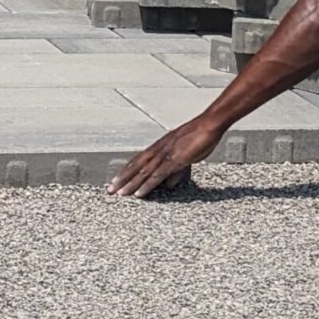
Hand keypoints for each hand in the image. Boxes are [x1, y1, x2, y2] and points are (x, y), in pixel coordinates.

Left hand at [108, 117, 224, 198]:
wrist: (209, 124)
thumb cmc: (200, 137)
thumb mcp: (186, 155)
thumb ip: (176, 170)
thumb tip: (169, 184)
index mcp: (159, 147)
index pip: (138, 160)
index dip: (126, 171)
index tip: (116, 180)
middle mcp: (158, 149)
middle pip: (135, 166)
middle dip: (121, 179)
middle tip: (109, 190)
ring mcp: (165, 154)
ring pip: (142, 172)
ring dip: (129, 184)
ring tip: (119, 194)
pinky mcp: (174, 160)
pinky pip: (157, 175)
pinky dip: (146, 185)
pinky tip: (139, 194)